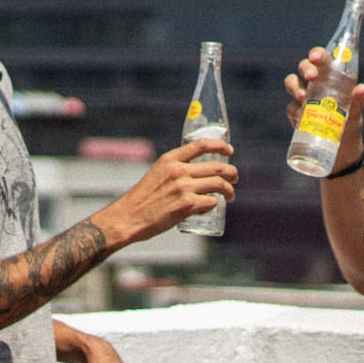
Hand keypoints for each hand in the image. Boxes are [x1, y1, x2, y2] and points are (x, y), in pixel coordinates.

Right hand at [92, 139, 237, 248]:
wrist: (129, 217)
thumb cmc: (143, 199)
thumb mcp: (157, 174)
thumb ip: (175, 171)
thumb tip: (198, 175)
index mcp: (170, 159)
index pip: (202, 145)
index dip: (220, 146)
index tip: (229, 150)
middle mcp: (178, 171)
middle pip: (216, 166)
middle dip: (231, 173)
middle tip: (234, 179)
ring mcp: (184, 188)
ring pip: (218, 184)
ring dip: (229, 190)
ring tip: (230, 196)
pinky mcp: (187, 205)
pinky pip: (211, 202)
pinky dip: (215, 204)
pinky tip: (211, 207)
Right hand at [282, 47, 363, 137]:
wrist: (342, 144)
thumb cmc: (349, 120)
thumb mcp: (355, 110)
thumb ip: (358, 100)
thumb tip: (361, 89)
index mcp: (328, 74)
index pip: (320, 57)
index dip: (316, 53)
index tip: (317, 58)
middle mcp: (313, 82)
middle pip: (303, 66)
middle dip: (306, 69)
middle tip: (312, 77)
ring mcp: (302, 96)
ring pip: (291, 83)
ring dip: (295, 88)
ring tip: (303, 98)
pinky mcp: (295, 112)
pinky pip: (290, 108)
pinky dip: (295, 111)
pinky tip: (301, 117)